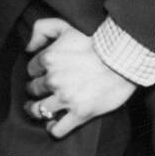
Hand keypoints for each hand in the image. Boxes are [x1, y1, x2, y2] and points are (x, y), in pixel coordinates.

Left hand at [25, 19, 136, 137]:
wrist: (126, 57)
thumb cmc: (99, 40)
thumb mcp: (68, 26)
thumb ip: (42, 29)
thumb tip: (28, 48)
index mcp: (49, 58)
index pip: (31, 70)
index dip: (37, 72)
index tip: (44, 74)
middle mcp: (53, 79)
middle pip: (33, 90)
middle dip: (36, 90)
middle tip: (45, 91)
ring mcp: (66, 98)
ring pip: (39, 111)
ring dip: (37, 111)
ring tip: (42, 110)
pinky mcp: (79, 113)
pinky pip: (57, 129)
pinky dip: (53, 129)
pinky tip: (54, 125)